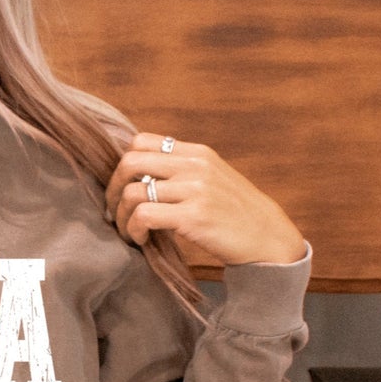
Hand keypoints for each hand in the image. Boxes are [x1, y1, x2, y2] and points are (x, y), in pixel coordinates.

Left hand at [105, 132, 306, 267]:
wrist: (268, 238)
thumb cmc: (236, 214)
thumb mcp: (213, 179)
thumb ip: (183, 172)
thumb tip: (140, 176)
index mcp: (197, 153)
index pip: (142, 141)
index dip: (124, 165)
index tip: (123, 188)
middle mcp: (195, 166)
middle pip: (130, 162)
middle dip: (112, 189)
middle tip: (115, 211)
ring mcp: (195, 189)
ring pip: (132, 192)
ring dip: (121, 216)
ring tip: (128, 232)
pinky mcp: (194, 216)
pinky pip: (144, 216)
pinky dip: (133, 230)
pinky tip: (140, 240)